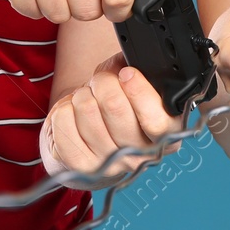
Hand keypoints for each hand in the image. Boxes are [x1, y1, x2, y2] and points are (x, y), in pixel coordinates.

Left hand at [42, 53, 181, 178]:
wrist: (93, 139)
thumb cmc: (119, 106)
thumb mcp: (137, 86)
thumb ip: (140, 73)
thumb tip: (129, 61)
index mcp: (166, 136)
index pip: (156, 120)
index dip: (138, 90)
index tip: (127, 73)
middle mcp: (141, 156)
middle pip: (115, 107)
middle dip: (104, 82)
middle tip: (102, 81)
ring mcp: (110, 166)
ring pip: (86, 110)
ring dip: (83, 95)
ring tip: (88, 99)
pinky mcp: (80, 168)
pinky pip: (63, 122)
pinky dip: (64, 108)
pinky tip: (74, 115)